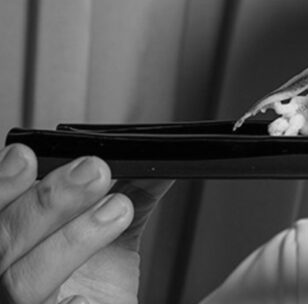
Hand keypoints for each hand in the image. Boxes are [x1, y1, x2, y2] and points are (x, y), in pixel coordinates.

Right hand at [0, 143, 170, 303]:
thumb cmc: (97, 276)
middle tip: (95, 171)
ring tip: (117, 210)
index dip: (4, 182)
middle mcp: (6, 271)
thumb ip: (130, 191)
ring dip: (71, 240)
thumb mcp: (113, 226)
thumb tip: (155, 161)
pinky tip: (82, 299)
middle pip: (3, 239)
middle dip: (49, 200)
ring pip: (22, 280)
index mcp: (13, 237)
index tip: (28, 155)